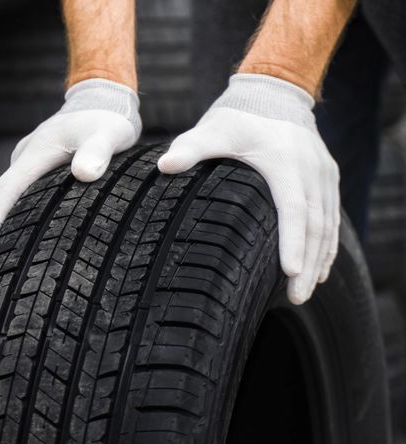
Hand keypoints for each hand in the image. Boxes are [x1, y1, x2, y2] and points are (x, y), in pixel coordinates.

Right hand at [0, 78, 140, 250]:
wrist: (103, 99)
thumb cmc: (107, 119)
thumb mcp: (109, 133)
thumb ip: (98, 151)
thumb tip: (84, 174)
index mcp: (37, 152)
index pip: (7, 189)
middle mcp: (27, 155)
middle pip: (4, 195)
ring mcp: (30, 159)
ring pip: (13, 192)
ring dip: (8, 216)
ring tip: (8, 250)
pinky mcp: (38, 163)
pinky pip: (25, 188)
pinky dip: (22, 207)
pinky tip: (29, 226)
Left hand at [158, 74, 339, 304]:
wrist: (271, 95)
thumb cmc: (236, 118)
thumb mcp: (213, 130)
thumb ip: (190, 148)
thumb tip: (163, 166)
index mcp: (286, 162)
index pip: (293, 208)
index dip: (293, 241)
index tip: (291, 271)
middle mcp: (312, 170)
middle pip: (315, 225)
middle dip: (308, 264)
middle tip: (296, 297)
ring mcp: (324, 175)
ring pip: (327, 225)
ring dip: (320, 260)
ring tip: (306, 293)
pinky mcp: (327, 178)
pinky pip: (331, 217)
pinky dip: (327, 245)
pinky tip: (320, 270)